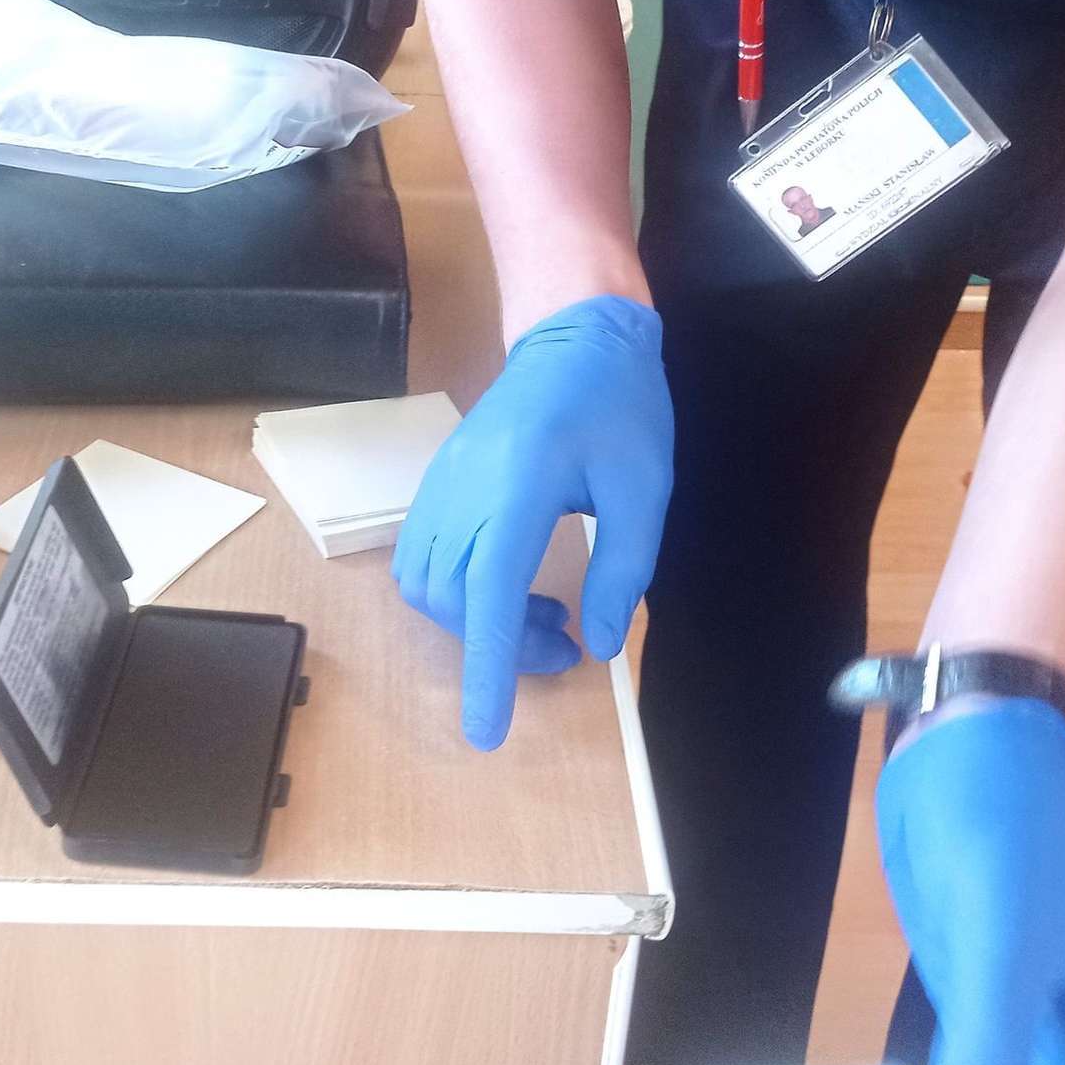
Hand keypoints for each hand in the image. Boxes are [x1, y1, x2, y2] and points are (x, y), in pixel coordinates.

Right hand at [392, 295, 671, 748]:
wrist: (573, 335)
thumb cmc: (619, 405)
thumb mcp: (644, 488)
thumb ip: (623, 568)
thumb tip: (598, 644)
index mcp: (521, 484)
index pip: (490, 590)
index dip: (489, 664)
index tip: (486, 730)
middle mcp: (465, 487)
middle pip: (453, 599)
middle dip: (501, 647)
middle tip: (568, 645)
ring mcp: (441, 483)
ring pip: (425, 586)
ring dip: (475, 622)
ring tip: (543, 618)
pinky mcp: (436, 483)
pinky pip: (419, 558)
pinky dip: (454, 595)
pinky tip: (506, 587)